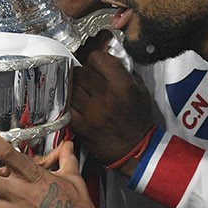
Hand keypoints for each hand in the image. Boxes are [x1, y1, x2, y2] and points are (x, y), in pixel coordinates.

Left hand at [69, 41, 155, 169]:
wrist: (135, 149)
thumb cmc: (138, 121)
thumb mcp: (141, 91)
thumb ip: (124, 72)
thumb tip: (108, 60)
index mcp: (122, 85)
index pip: (97, 58)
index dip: (95, 60)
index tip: (95, 66)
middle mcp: (105, 96)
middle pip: (80, 72)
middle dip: (83, 74)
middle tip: (87, 80)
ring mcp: (91, 112)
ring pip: (71, 87)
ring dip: (74, 88)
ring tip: (82, 92)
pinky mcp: (81, 125)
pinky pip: (67, 106)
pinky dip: (70, 103)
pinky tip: (77, 105)